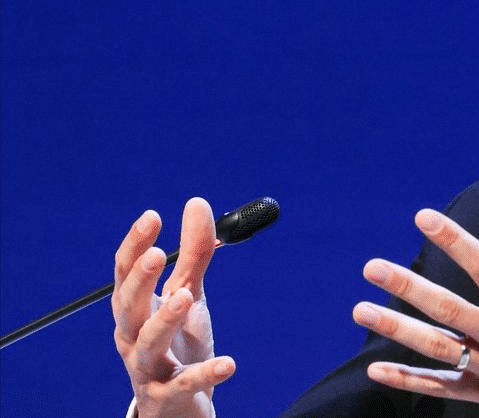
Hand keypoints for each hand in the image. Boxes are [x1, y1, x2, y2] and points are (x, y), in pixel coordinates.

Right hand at [113, 197, 235, 417]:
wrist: (178, 404)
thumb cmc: (178, 343)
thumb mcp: (188, 294)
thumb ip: (193, 254)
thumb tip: (197, 203)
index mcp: (136, 309)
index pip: (126, 273)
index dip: (135, 245)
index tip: (152, 217)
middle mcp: (133, 336)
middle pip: (127, 305)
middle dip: (140, 280)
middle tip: (156, 254)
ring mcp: (147, 368)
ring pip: (148, 343)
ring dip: (164, 319)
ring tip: (186, 297)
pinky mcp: (167, 396)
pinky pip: (185, 384)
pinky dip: (206, 374)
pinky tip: (230, 363)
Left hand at [353, 208, 478, 417]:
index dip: (453, 239)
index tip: (423, 216)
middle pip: (449, 308)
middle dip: (407, 286)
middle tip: (372, 267)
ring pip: (437, 349)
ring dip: (396, 329)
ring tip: (361, 309)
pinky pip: (443, 388)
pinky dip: (408, 380)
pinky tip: (376, 368)